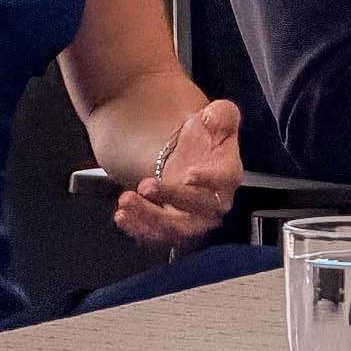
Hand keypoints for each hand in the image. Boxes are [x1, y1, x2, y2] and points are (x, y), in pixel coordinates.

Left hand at [114, 100, 244, 248]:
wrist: (186, 151)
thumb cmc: (205, 135)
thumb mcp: (219, 114)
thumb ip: (222, 114)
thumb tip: (212, 118)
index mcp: (228, 173)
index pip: (225, 180)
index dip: (208, 179)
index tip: (188, 174)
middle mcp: (213, 202)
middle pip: (197, 209)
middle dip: (171, 198)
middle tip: (146, 185)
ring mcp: (192, 219)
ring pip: (174, 229)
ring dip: (149, 218)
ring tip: (126, 201)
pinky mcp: (171, 227)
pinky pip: (156, 236)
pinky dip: (138, 229)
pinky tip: (122, 216)